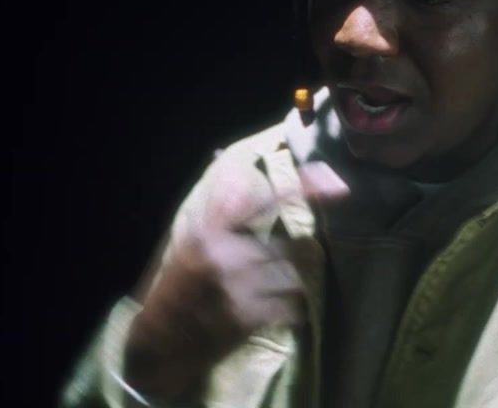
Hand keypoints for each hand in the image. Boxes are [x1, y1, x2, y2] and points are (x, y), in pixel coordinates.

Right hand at [123, 160, 348, 398]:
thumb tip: (220, 154)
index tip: (337, 184)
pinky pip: (291, 308)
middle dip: (287, 260)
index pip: (261, 199)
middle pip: (287, 247)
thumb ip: (214, 204)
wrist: (160, 343)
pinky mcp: (247, 317)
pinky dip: (289, 313)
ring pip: (292, 278)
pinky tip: (272, 315)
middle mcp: (224, 253)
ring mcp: (237, 286)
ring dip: (288, 288)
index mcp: (208, 230)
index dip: (303, 188)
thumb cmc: (177, 288)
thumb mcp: (188, 240)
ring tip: (266, 295)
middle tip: (271, 271)